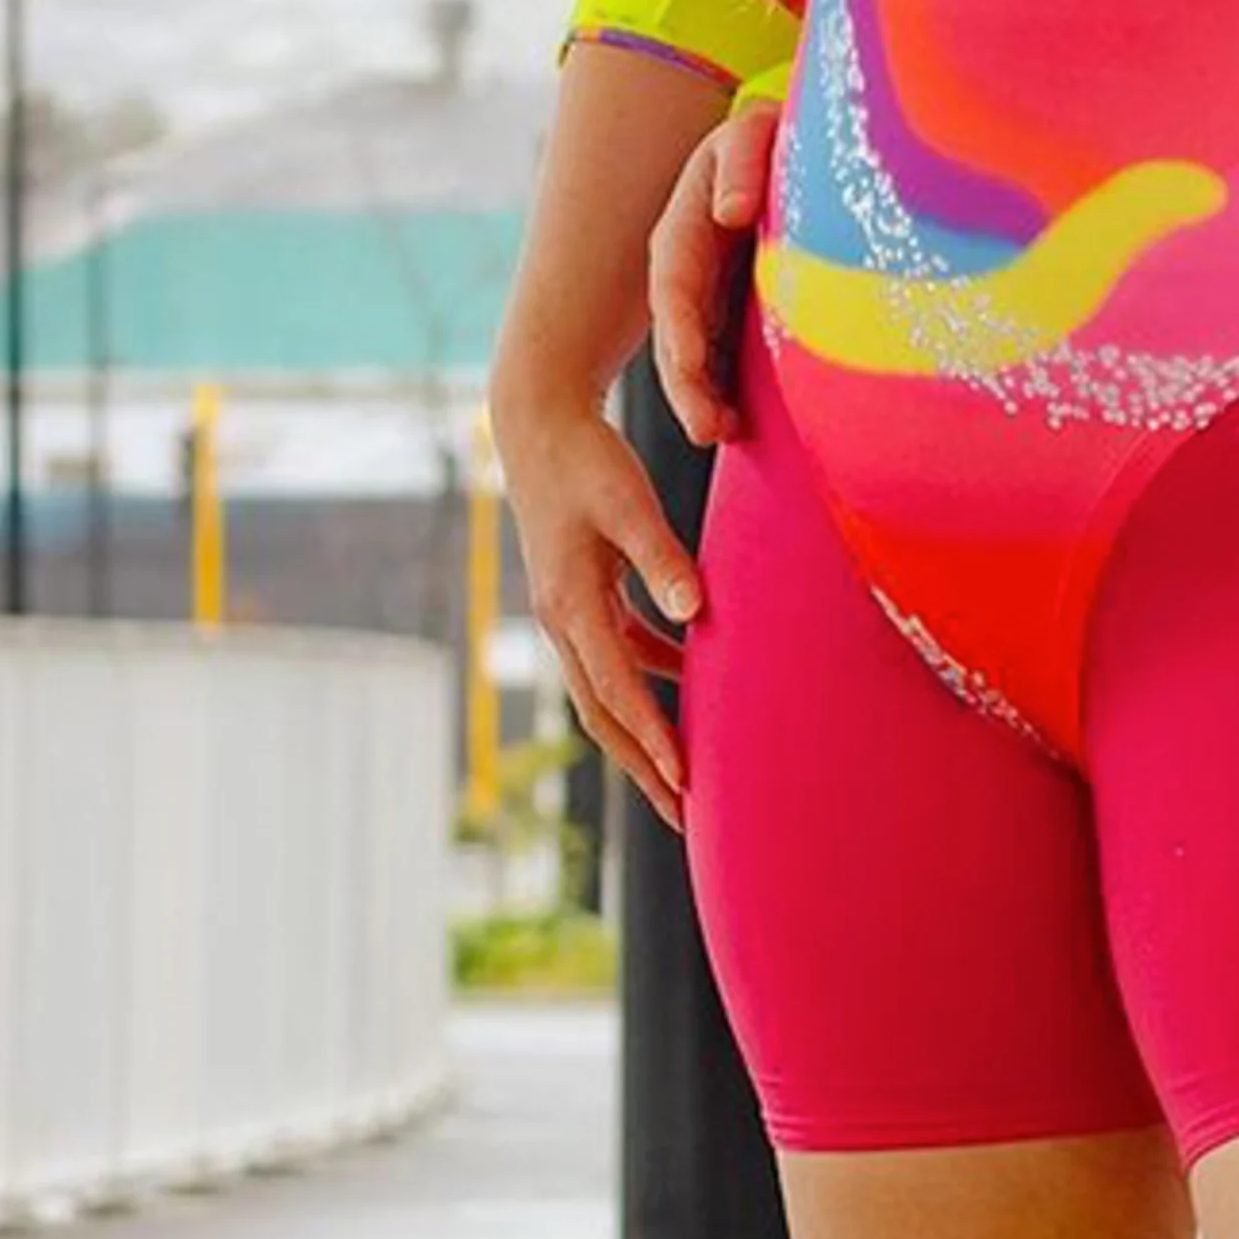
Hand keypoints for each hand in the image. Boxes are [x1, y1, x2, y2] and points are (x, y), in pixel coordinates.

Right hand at [493, 385, 698, 832]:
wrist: (540, 424)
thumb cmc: (589, 459)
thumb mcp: (629, 504)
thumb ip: (664, 559)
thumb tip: (699, 610)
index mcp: (571, 604)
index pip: (616, 688)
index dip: (652, 736)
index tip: (686, 779)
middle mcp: (563, 620)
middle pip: (604, 711)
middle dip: (644, 765)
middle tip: (688, 814)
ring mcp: (568, 612)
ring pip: (607, 691)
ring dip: (645, 734)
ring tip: (688, 776)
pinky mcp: (582, 596)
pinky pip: (618, 655)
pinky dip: (650, 680)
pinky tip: (691, 683)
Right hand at [653, 98, 779, 449]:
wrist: (788, 151)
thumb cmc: (773, 135)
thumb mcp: (752, 132)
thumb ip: (741, 159)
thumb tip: (731, 211)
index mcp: (684, 227)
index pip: (674, 283)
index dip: (680, 326)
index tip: (687, 364)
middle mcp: (688, 268)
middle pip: (678, 332)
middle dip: (687, 383)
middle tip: (708, 429)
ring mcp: (708, 293)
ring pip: (695, 354)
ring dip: (703, 398)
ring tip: (722, 434)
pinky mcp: (731, 312)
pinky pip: (721, 359)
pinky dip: (725, 392)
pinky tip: (741, 426)